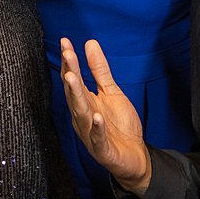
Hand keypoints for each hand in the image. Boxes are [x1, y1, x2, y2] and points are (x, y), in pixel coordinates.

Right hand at [60, 37, 152, 195]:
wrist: (134, 157)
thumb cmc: (119, 125)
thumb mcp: (112, 92)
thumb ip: (99, 70)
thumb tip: (90, 43)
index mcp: (84, 102)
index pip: (73, 78)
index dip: (70, 61)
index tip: (65, 42)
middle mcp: (83, 116)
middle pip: (74, 93)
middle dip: (70, 73)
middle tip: (67, 54)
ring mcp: (90, 133)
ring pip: (80, 113)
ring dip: (76, 95)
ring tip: (72, 77)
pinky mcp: (102, 149)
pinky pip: (98, 138)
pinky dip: (96, 128)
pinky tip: (97, 116)